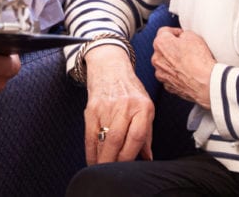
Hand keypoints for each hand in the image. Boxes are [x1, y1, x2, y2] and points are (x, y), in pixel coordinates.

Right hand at [83, 44, 154, 164]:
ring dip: (102, 158)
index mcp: (143, 107)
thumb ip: (146, 133)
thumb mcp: (145, 106)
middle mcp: (125, 106)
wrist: (110, 66)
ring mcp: (107, 106)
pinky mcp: (92, 108)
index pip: (137, 137)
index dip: (130, 156)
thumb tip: (148, 158)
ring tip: (103, 168)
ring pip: (103, 139)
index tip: (128, 168)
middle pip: (118, 140)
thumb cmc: (131, 90)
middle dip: (114, 161)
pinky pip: (90, 135)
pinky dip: (91, 150)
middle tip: (112, 172)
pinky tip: (93, 158)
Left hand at [152, 27, 215, 107]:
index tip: (182, 35)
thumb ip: (183, 34)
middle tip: (186, 49)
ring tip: (188, 63)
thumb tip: (182, 38)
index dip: (176, 32)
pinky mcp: (167, 85)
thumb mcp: (193, 36)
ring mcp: (161, 73)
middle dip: (173, 48)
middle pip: (163, 49)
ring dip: (173, 62)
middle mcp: (156, 58)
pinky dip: (176, 74)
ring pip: (165, 64)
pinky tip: (187, 73)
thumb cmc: (199, 60)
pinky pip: (170, 76)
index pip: (164, 32)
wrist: (206, 82)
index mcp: (161, 43)